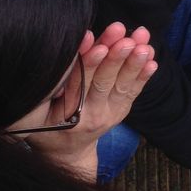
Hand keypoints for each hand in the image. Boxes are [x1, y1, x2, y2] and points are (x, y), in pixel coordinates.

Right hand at [29, 23, 156, 178]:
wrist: (68, 151)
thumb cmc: (47, 122)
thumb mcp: (38, 110)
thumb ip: (53, 83)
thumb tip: (76, 46)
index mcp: (65, 113)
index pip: (77, 83)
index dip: (88, 64)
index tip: (100, 46)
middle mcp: (90, 114)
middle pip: (103, 81)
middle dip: (116, 58)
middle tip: (127, 40)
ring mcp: (109, 113)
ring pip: (122, 85)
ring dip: (134, 63)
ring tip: (144, 45)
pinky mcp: (121, 111)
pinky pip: (134, 91)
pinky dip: (144, 75)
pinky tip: (152, 59)